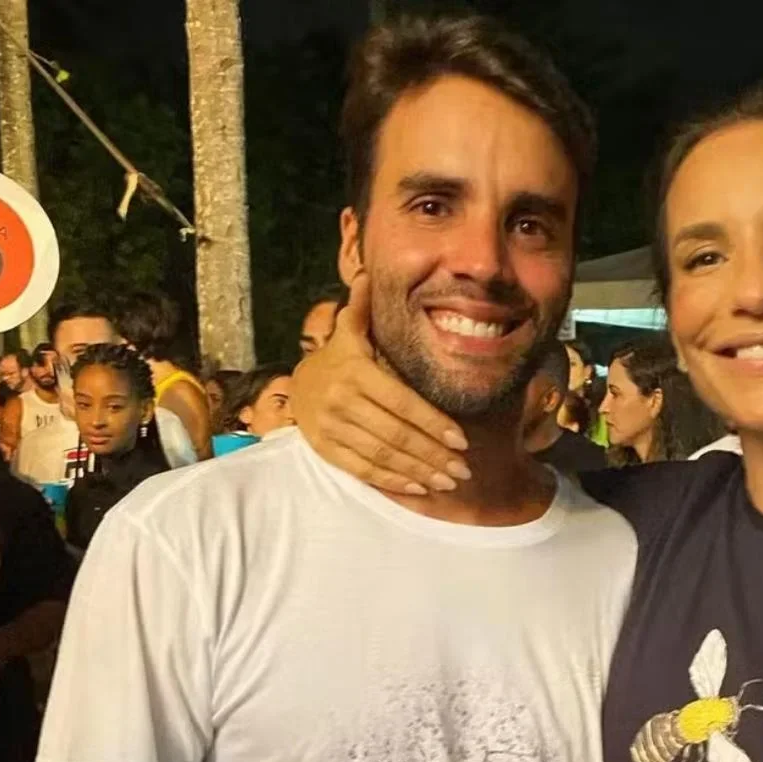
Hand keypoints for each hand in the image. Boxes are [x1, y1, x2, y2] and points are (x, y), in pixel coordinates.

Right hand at [290, 271, 471, 493]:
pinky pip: (362, 470)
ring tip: (449, 481)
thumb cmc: (339, 358)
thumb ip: (362, 309)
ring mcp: (331, 429)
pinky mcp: (326, 450)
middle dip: (433, 454)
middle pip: (395, 434)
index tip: (461, 440)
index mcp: (355, 372)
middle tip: (463, 469)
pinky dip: (392, 481)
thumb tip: (367, 273)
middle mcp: (342, 402)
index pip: (402, 403)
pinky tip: (419, 488)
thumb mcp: (350, 332)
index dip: (433, 423)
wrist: (299, 384)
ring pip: (381, 455)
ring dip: (418, 471)